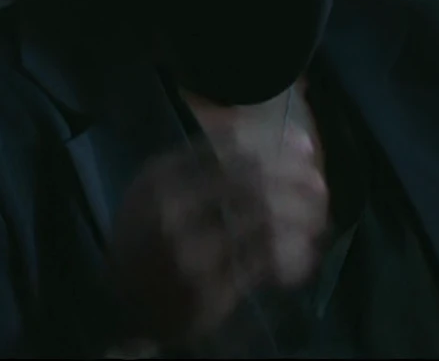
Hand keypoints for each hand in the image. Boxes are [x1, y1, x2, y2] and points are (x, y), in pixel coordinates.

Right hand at [106, 120, 328, 346]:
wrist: (117, 304)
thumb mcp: (154, 190)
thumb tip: (260, 133)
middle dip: (294, 181)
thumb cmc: (144, 238)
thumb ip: (197, 164)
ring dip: (300, 218)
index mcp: (160, 178)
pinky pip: (262, 265)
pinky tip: (305, 253)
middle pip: (250, 183)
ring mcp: (190, 252)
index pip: (227, 149)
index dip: (274, 145)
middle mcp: (172, 211)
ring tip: (319, 218)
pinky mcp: (208, 290)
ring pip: (262, 223)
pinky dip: (291, 256)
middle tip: (321, 185)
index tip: (305, 147)